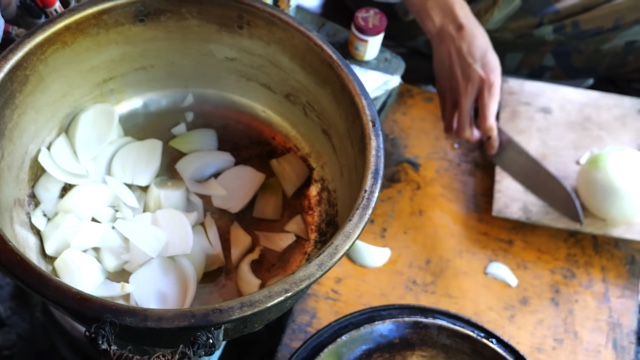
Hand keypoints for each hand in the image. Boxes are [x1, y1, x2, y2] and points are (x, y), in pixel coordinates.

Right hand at [404, 0, 500, 153]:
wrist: (452, 35)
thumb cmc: (478, 48)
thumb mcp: (494, 69)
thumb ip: (492, 94)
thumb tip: (489, 114)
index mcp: (487, 87)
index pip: (487, 123)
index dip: (490, 140)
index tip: (492, 148)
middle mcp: (468, 94)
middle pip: (465, 132)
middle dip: (472, 139)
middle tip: (478, 135)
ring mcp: (451, 95)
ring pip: (450, 127)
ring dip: (459, 132)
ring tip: (466, 126)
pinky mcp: (440, 93)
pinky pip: (443, 116)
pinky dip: (450, 122)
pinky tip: (456, 115)